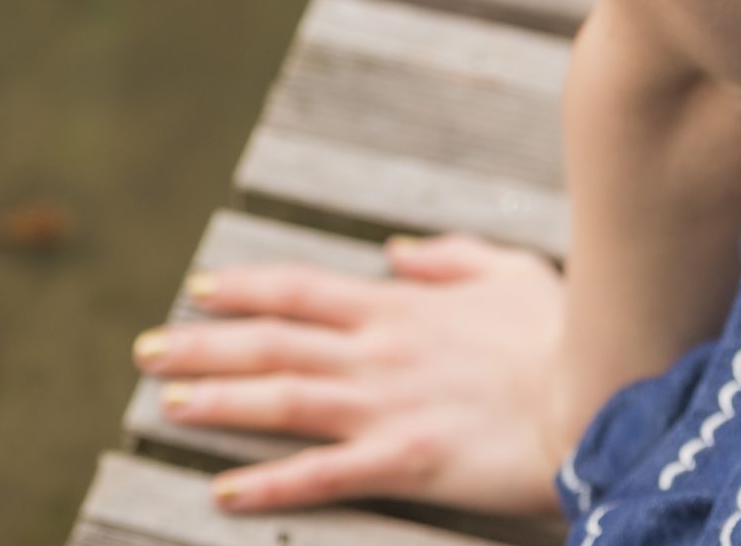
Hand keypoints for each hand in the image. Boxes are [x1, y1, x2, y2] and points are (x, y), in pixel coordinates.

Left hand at [133, 231, 569, 515]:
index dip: (245, 288)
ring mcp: (387, 404)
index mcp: (398, 306)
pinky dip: (269, 480)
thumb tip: (395, 252)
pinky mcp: (406, 459)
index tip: (198, 288)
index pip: (301, 290)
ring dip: (218, 399)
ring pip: (283, 397)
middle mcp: (379, 349)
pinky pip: (322, 472)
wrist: (596, 388)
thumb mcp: (505, 270)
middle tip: (144, 349)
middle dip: (203, 344)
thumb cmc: (560, 331)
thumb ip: (444, 259)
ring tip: (164, 401)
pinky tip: (223, 489)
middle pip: (274, 341)